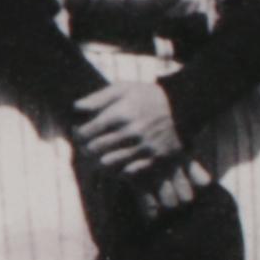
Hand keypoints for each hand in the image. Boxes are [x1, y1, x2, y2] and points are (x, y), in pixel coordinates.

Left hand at [71, 80, 185, 178]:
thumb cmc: (149, 96)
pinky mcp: (153, 159)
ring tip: (98, 153)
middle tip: (86, 144)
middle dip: (85, 148)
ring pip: (107, 163)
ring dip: (98, 160)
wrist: (183, 107)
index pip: (86, 132)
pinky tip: (117, 160)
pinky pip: (127, 172)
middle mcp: (130, 133)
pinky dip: (118, 169)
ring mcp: (142, 148)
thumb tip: (76, 108)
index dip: (77, 134)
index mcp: (120, 114)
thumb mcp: (124, 88)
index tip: (79, 132)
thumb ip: (98, 98)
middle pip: (94, 150)